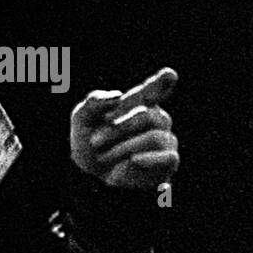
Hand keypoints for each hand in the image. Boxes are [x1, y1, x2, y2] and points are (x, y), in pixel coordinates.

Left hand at [70, 67, 178, 189]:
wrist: (93, 177)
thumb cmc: (90, 144)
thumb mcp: (82, 120)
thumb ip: (93, 102)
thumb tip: (117, 96)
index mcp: (138, 102)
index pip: (153, 90)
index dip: (162, 83)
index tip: (170, 75)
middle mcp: (156, 118)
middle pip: (145, 115)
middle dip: (117, 129)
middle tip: (95, 141)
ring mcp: (165, 139)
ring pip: (154, 137)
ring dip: (124, 147)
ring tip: (105, 156)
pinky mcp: (168, 160)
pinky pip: (168, 156)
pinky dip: (150, 158)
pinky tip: (134, 159)